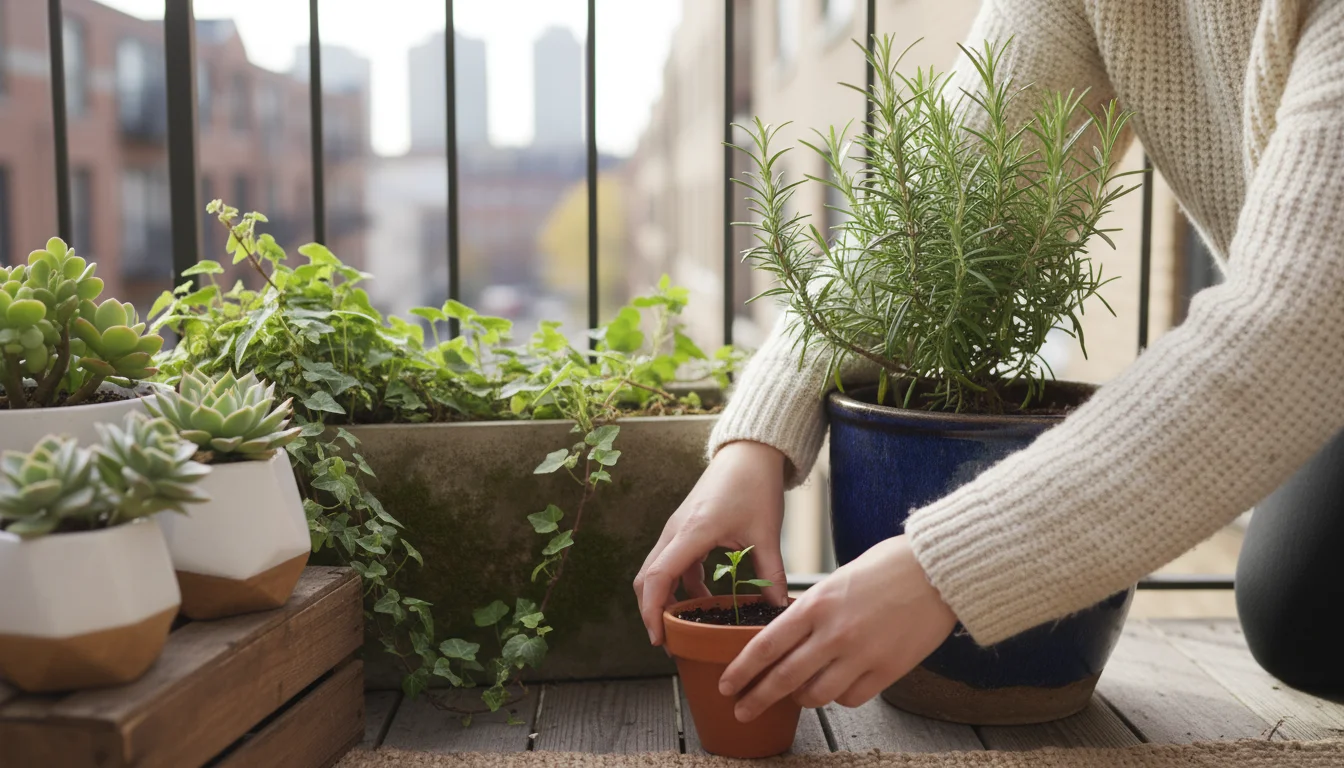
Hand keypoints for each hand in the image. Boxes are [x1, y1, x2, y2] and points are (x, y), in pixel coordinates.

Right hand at [634, 440, 788, 645]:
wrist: (748, 454)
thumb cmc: (755, 486)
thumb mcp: (767, 533)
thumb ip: (772, 574)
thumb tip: (779, 610)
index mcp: (692, 532)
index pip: (658, 578)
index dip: (652, 612)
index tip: (658, 638)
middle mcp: (676, 531)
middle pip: (646, 578)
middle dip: (651, 612)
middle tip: (668, 641)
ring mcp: (677, 529)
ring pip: (656, 571)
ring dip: (665, 598)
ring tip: (685, 625)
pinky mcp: (684, 529)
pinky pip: (671, 562)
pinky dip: (680, 584)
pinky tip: (703, 598)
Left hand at [718, 535, 956, 721]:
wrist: (938, 572)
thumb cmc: (887, 567)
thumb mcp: (836, 580)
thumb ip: (811, 611)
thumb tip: (788, 639)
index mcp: (816, 604)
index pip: (766, 645)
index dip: (742, 670)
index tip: (727, 684)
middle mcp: (833, 633)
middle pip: (783, 677)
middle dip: (757, 698)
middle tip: (742, 709)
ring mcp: (861, 655)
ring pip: (815, 695)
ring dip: (800, 698)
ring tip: (797, 695)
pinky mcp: (887, 671)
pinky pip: (850, 698)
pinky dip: (838, 696)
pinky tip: (838, 686)